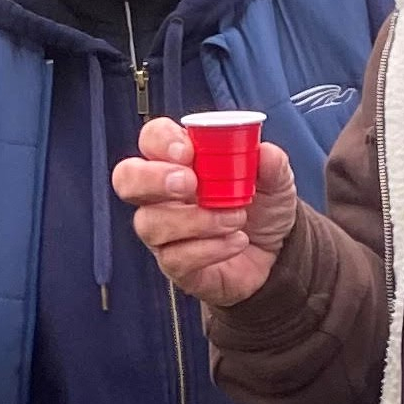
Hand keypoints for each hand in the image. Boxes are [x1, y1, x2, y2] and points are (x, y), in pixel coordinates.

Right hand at [114, 117, 300, 308]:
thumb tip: (266, 153)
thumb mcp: (277, 182)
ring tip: (236, 218)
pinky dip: (210, 249)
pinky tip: (236, 242)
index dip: (161, 142)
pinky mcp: (175, 265)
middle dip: (153, 178)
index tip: (188, 152)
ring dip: (197, 220)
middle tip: (191, 184)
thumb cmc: (262, 208)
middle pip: (126, 178)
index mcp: (181, 161)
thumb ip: (273, 165)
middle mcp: (162, 194)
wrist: (276, 255)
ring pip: (150, 223)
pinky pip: (175, 257)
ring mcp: (163, 232)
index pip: (151, 138)